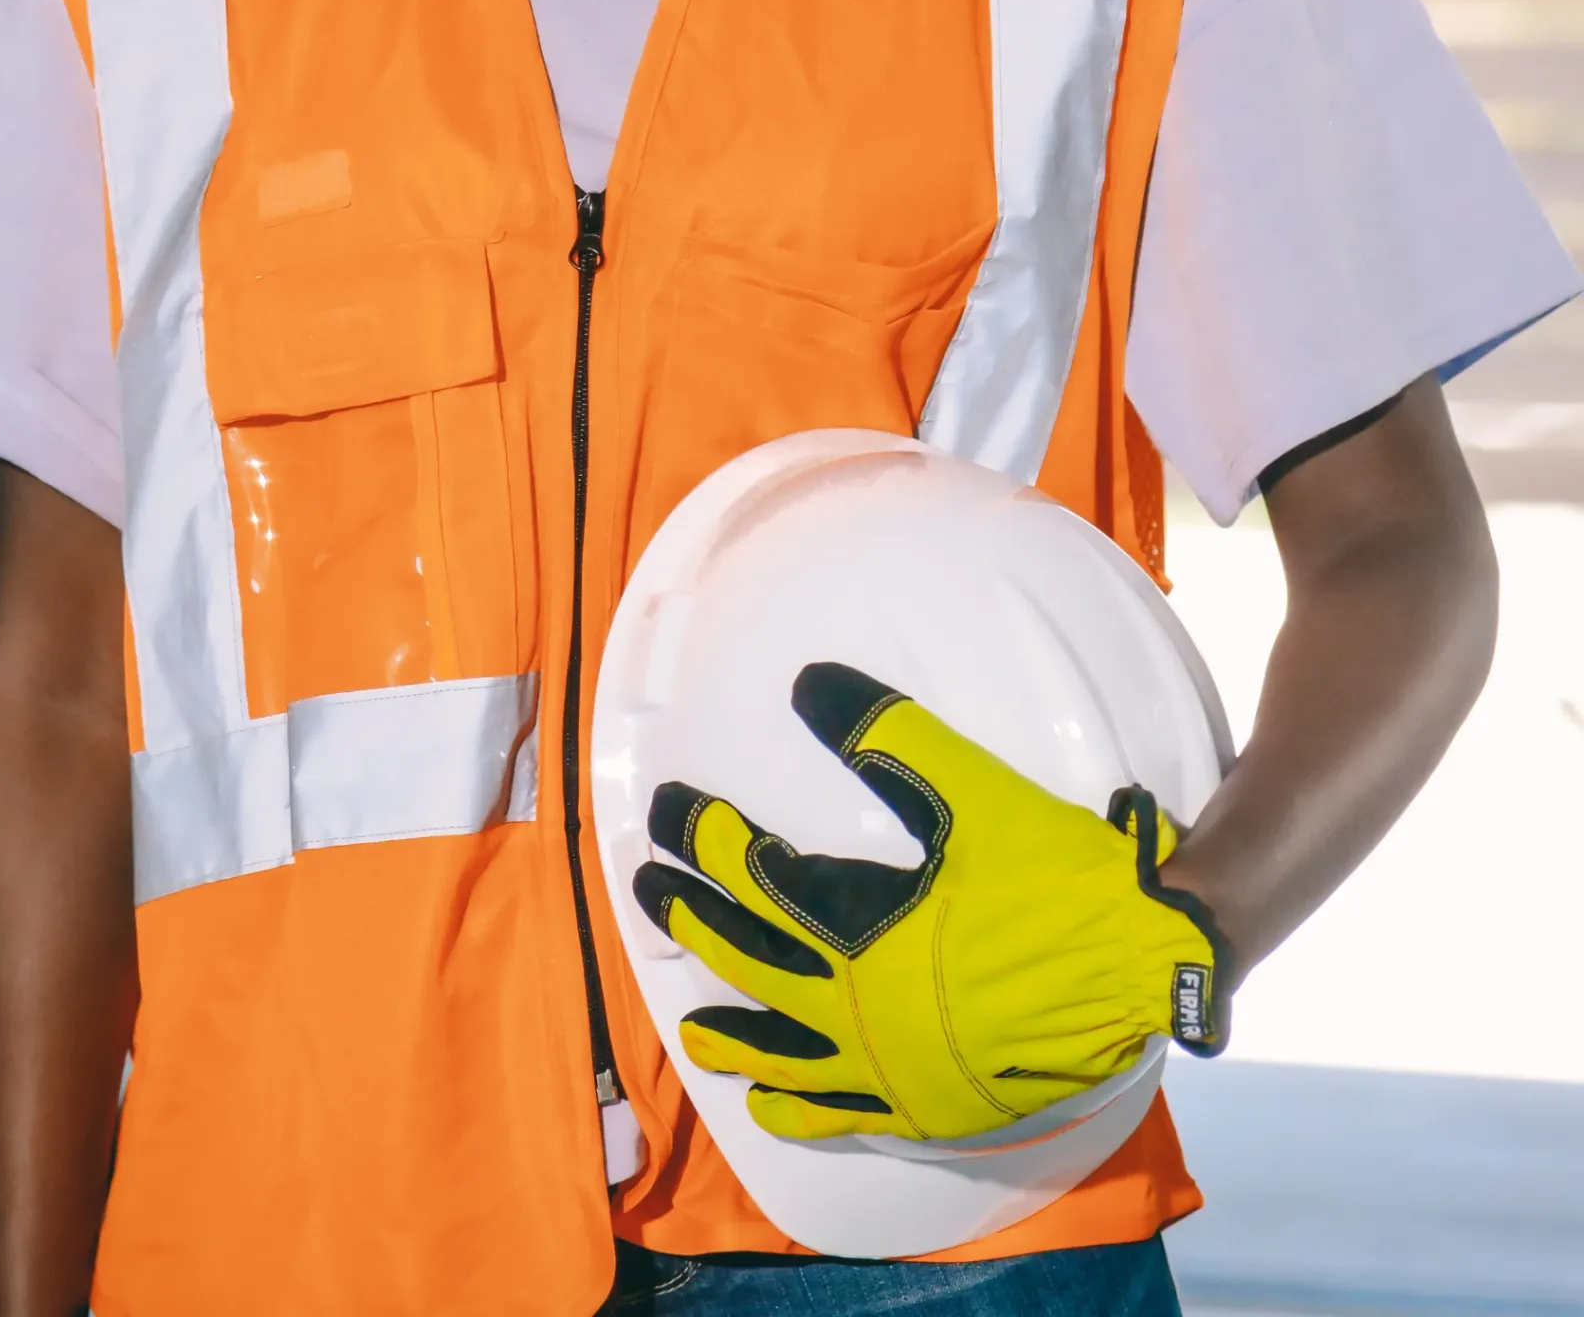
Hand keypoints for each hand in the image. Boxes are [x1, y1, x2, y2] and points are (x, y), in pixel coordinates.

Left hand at [632, 662, 1229, 1144]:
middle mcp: (860, 1004)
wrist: (1143, 963)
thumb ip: (885, 735)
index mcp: (863, 927)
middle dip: (695, 919)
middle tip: (646, 890)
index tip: (671, 811)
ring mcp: (889, 1063)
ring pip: (784, 1049)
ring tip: (693, 1021)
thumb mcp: (968, 789)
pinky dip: (797, 1104)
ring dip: (734, 1027)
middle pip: (752, 959)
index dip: (707, 839)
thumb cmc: (1055, 875)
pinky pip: (839, 1109)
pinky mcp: (923, 1102)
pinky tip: (769, 1101)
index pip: (757, 878)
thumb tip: (809, 681)